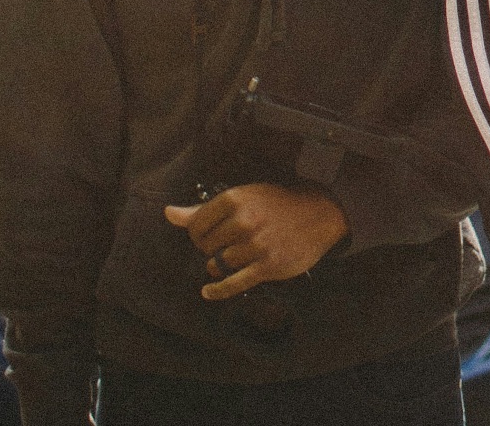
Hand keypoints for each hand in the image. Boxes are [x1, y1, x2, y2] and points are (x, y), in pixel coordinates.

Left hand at [163, 183, 346, 300]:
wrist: (320, 213)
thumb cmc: (278, 204)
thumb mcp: (243, 197)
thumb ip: (203, 209)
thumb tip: (168, 214)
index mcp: (234, 199)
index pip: (196, 226)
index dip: (198, 234)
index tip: (209, 235)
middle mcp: (243, 221)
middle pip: (205, 246)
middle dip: (210, 249)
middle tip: (224, 245)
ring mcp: (255, 245)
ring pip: (218, 264)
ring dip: (219, 266)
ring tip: (232, 258)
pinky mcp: (267, 266)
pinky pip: (233, 284)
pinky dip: (217, 291)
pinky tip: (208, 292)